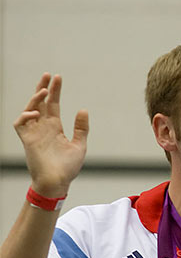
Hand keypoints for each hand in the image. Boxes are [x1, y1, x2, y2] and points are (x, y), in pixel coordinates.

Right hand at [14, 73, 88, 196]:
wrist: (58, 183)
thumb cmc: (68, 168)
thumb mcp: (79, 145)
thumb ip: (81, 128)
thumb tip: (83, 109)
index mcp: (55, 128)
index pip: (53, 105)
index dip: (55, 91)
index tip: (58, 78)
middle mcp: (43, 128)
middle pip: (41, 103)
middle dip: (43, 88)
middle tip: (48, 75)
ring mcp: (34, 133)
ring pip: (30, 109)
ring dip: (36, 99)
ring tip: (44, 91)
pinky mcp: (27, 141)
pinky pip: (20, 124)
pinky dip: (26, 116)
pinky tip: (36, 113)